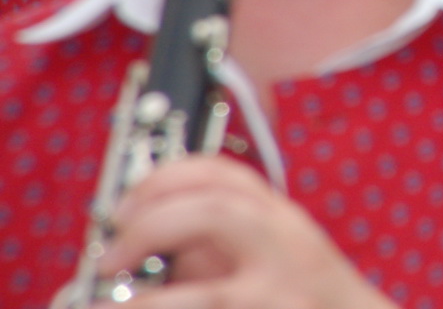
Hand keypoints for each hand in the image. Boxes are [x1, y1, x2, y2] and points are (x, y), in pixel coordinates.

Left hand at [102, 155, 395, 308]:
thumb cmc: (311, 299)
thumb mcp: (276, 255)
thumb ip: (223, 244)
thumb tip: (147, 243)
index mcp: (283, 221)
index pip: (223, 173)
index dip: (163, 179)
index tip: (124, 203)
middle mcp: (287, 251)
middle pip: (216, 212)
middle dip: (150, 225)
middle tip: (112, 251)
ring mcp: (279, 297)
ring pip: (202, 297)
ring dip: (142, 305)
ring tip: (104, 305)